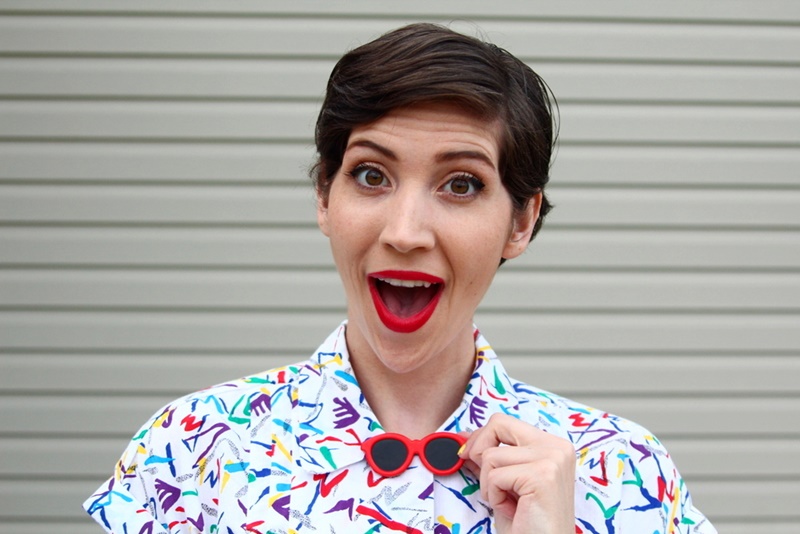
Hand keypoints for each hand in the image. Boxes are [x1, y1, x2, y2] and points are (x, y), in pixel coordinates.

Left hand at [459, 413, 575, 533]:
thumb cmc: (527, 524)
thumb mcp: (504, 483)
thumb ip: (489, 458)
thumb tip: (463, 438)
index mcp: (552, 445)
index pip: (504, 422)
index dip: (480, 438)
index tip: (467, 455)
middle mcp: (556, 447)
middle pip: (498, 423)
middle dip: (479, 449)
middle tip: (485, 479)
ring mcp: (552, 459)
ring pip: (491, 455)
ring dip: (490, 485)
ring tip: (509, 503)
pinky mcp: (542, 475)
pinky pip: (495, 476)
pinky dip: (495, 497)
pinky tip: (513, 510)